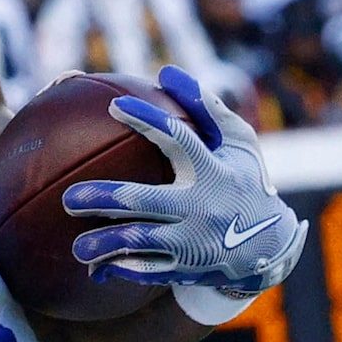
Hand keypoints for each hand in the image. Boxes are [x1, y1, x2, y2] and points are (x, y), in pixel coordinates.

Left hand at [61, 66, 305, 319]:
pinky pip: (147, 269)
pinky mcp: (188, 268)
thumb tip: (166, 72)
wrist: (272, 246)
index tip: (114, 106)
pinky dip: (120, 266)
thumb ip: (206, 106)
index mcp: (213, 170)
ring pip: (138, 242)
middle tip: (68, 199)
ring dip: (102, 243)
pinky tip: (97, 266)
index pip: (177, 138)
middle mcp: (202, 207)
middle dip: (102, 199)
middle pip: (142, 200)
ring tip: (76, 245)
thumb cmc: (246, 181)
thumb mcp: (239, 142)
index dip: (146, 119)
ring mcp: (194, 242)